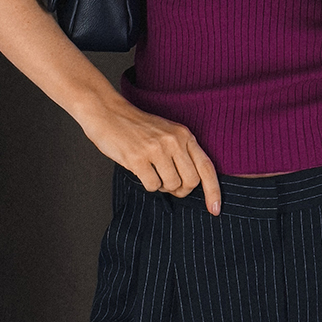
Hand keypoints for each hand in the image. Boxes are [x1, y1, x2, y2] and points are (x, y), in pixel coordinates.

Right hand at [81, 95, 220, 212]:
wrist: (106, 111)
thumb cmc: (136, 126)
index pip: (206, 167)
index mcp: (184, 135)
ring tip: (151, 170)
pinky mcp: (138, 158)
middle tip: (169, 183)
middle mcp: (174, 141)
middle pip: (191, 182)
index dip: (213, 192)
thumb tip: (191, 184)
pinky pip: (152, 186)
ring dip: (161, 185)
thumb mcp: (167, 132)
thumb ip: (182, 152)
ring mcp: (156, 149)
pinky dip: (147, 184)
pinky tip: (140, 169)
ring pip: (171, 186)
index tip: (215, 210)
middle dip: (181, 189)